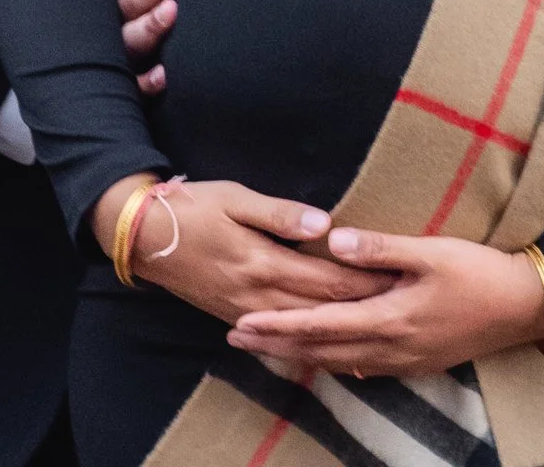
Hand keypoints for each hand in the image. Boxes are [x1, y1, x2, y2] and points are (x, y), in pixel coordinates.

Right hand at [91, 175, 392, 325]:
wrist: (142, 238)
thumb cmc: (192, 208)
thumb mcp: (235, 196)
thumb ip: (280, 213)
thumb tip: (324, 224)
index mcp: (262, 263)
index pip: (327, 279)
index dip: (364, 282)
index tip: (398, 280)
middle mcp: (257, 296)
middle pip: (321, 309)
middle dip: (361, 310)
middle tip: (400, 308)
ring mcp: (245, 312)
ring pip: (303, 330)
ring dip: (338, 330)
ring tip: (374, 331)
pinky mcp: (234, 317)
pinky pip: (279, 337)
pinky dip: (307, 342)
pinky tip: (326, 346)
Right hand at [116, 0, 190, 96]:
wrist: (89, 75)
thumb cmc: (130, 23)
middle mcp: (118, 17)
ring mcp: (120, 51)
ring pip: (130, 38)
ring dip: (150, 24)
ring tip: (171, 11)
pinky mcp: (124, 84)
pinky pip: (133, 85)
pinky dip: (145, 81)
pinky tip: (162, 76)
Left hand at [227, 228, 543, 377]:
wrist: (524, 306)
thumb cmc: (479, 272)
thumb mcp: (430, 251)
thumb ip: (379, 249)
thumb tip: (332, 241)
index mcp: (389, 318)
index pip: (320, 325)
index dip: (279, 325)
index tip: (243, 322)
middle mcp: (391, 347)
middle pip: (322, 351)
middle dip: (276, 345)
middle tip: (235, 337)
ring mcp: (404, 360)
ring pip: (339, 363)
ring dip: (300, 356)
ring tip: (266, 348)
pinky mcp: (417, 361)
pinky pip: (363, 366)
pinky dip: (333, 361)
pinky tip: (322, 359)